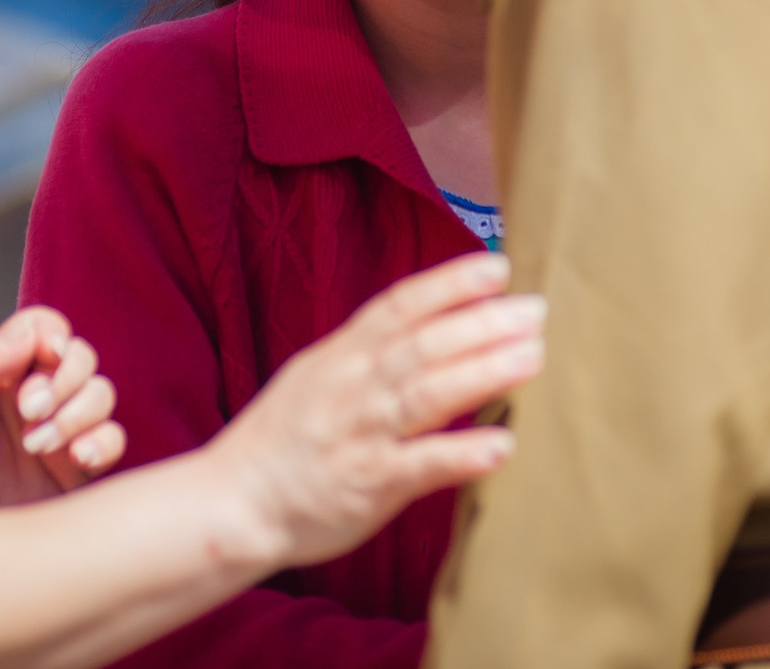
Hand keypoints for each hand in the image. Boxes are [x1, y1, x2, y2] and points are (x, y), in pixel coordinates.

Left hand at [0, 307, 126, 509]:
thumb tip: (27, 335)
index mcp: (3, 370)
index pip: (45, 329)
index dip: (53, 336)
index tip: (46, 356)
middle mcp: (37, 393)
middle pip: (81, 358)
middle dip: (63, 380)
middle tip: (29, 412)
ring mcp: (61, 430)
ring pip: (101, 395)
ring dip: (75, 414)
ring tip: (36, 446)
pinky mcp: (78, 468)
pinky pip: (113, 440)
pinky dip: (102, 442)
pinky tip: (77, 458)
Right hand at [208, 251, 543, 569]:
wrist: (232, 502)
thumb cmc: (285, 438)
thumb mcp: (320, 373)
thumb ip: (373, 350)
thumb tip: (434, 322)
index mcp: (343, 355)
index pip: (400, 306)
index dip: (449, 284)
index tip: (498, 267)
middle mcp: (353, 387)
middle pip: (423, 345)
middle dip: (482, 323)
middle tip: (537, 310)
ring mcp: (360, 435)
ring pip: (424, 395)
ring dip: (481, 373)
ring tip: (532, 358)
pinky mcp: (367, 486)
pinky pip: (418, 467)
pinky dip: (460, 455)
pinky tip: (501, 447)